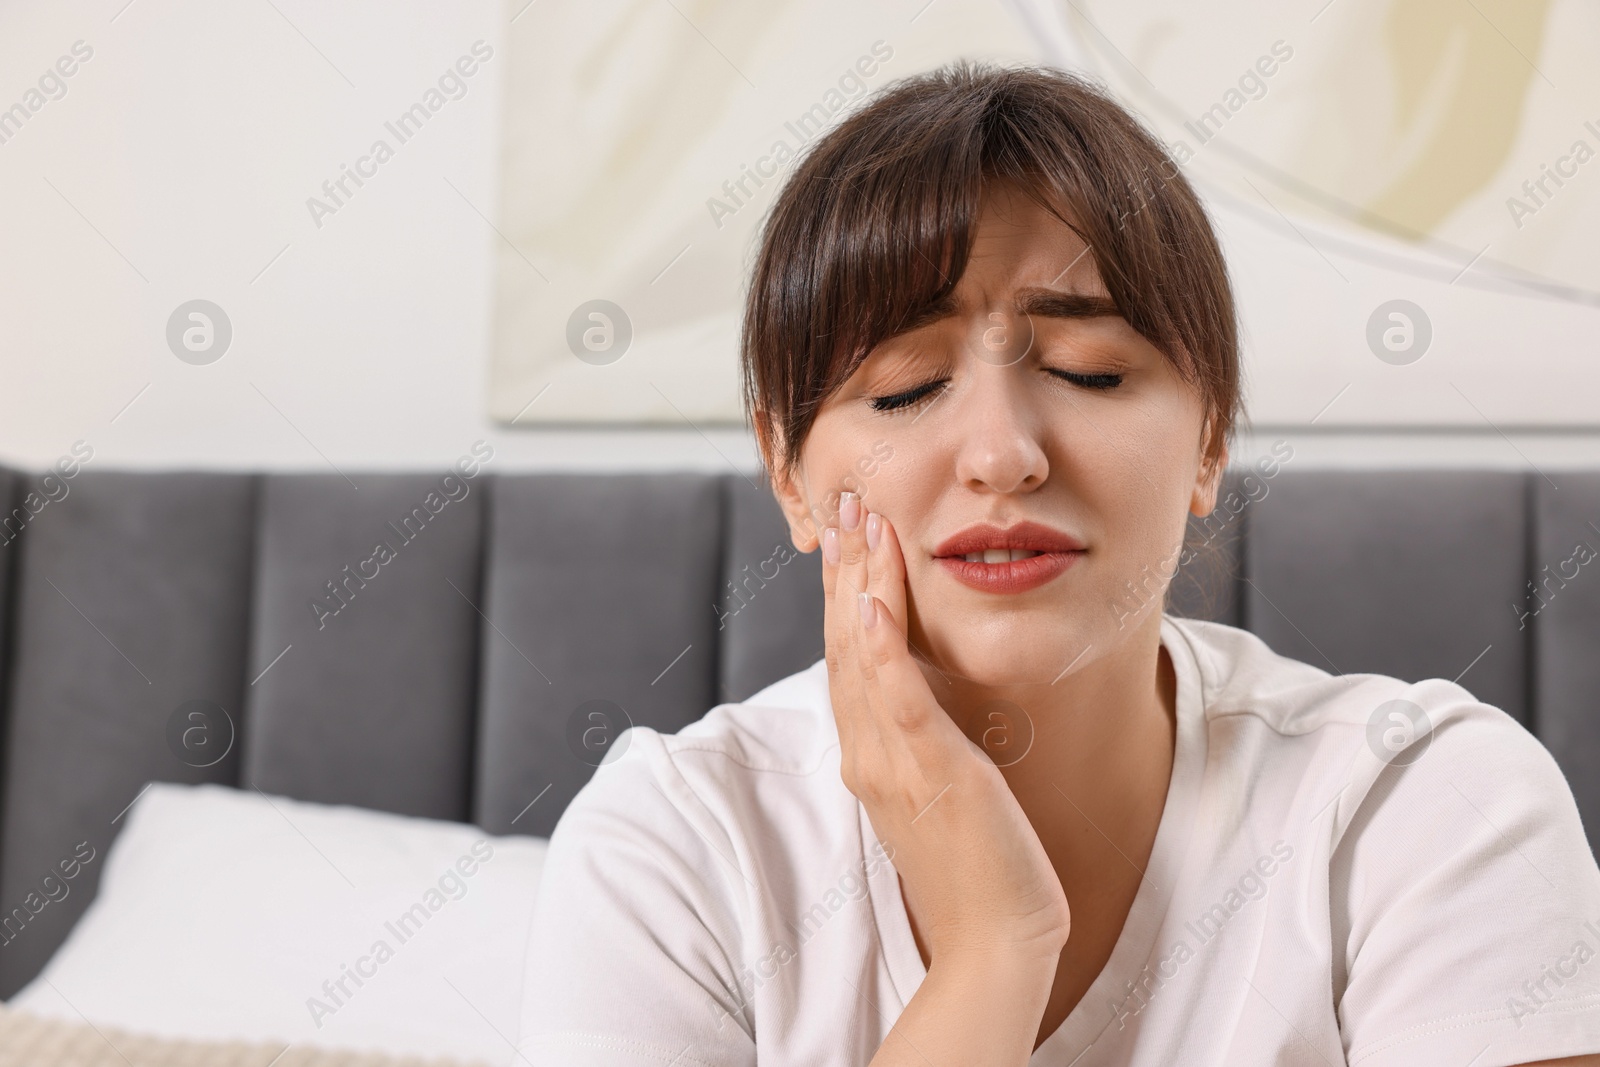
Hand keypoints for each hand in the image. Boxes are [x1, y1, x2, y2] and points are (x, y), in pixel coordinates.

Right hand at [822, 491, 1070, 968]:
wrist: (996, 939)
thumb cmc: (979, 865)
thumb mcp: (940, 786)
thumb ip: (923, 738)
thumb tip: (924, 694)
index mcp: (869, 753)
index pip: (848, 654)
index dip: (845, 590)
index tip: (851, 535)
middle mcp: (868, 752)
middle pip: (844, 643)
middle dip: (847, 569)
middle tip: (848, 502)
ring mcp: (892, 763)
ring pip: (863, 656)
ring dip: (861, 584)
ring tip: (864, 524)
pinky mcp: (930, 773)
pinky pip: (899, 698)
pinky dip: (882, 646)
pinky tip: (875, 600)